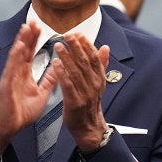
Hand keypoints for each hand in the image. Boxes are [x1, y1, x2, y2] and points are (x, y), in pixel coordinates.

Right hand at [0, 21, 58, 155]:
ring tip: (26, 27)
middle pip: (23, 50)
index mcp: (24, 74)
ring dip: (21, 41)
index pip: (30, 53)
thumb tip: (58, 69)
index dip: (34, 40)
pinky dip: (15, 56)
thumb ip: (49, 80)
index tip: (40, 27)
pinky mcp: (6, 84)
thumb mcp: (41, 93)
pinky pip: (11, 68)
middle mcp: (16, 72)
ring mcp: (10, 77)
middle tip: (34, 20)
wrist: (10, 127)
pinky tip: (19, 46)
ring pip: (16, 55)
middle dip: (28, 35)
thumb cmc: (22, 112)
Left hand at [51, 33, 108, 152]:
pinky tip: (56, 64)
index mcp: (99, 78)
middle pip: (85, 61)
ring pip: (76, 71)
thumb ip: (101, 64)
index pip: (94, 57)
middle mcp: (94, 84)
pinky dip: (62, 73)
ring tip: (59, 46)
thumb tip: (105, 48)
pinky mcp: (74, 102)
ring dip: (66, 57)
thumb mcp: (98, 83)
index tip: (78, 34)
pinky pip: (68, 84)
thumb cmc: (90, 104)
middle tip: (67, 35)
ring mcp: (85, 93)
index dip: (86, 44)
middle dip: (76, 46)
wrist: (88, 127)